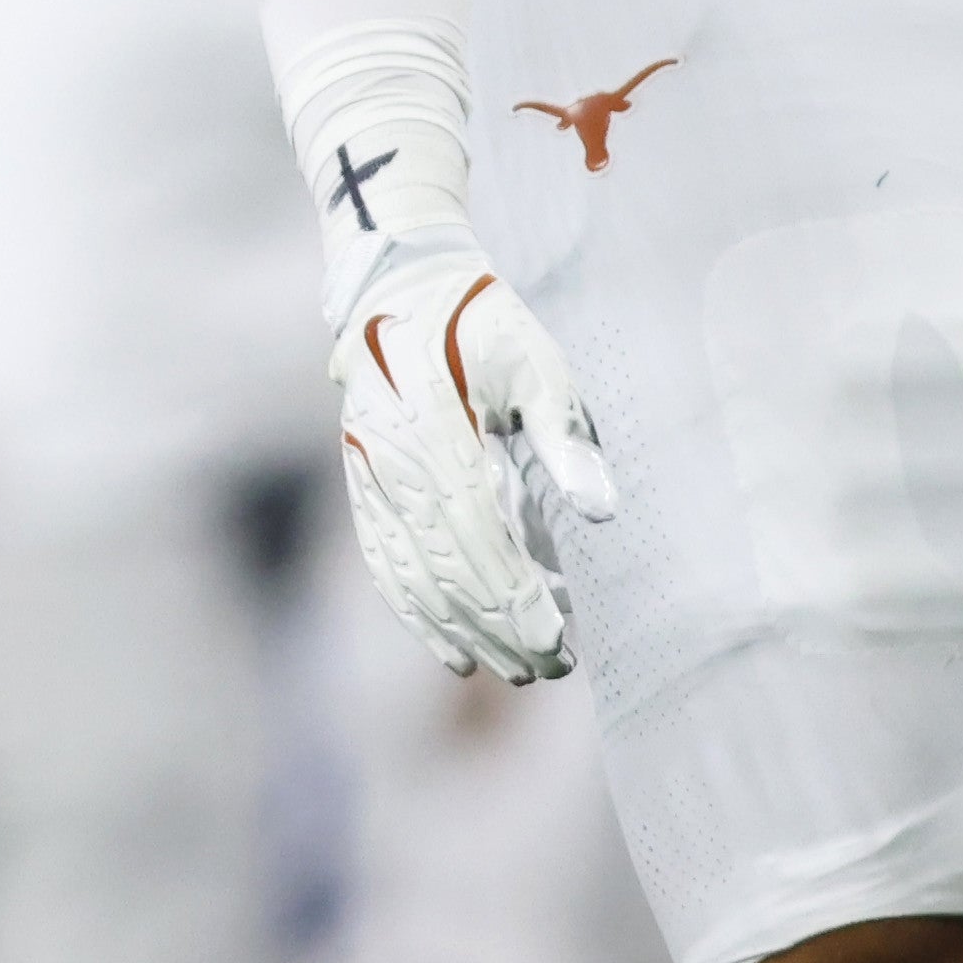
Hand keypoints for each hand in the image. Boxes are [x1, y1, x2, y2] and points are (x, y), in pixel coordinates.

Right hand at [327, 229, 612, 683]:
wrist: (398, 290)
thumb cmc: (482, 324)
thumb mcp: (537, 363)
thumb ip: (565, 437)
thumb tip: (602, 513)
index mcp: (434, 424)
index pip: (474, 529)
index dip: (512, 593)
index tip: (556, 639)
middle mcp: (390, 460)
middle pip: (444, 566)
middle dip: (498, 627)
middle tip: (551, 668)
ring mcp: (367, 478)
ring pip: (412, 577)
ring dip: (463, 633)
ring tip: (513, 671)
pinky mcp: (361, 490)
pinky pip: (384, 566)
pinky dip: (416, 617)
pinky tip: (453, 654)